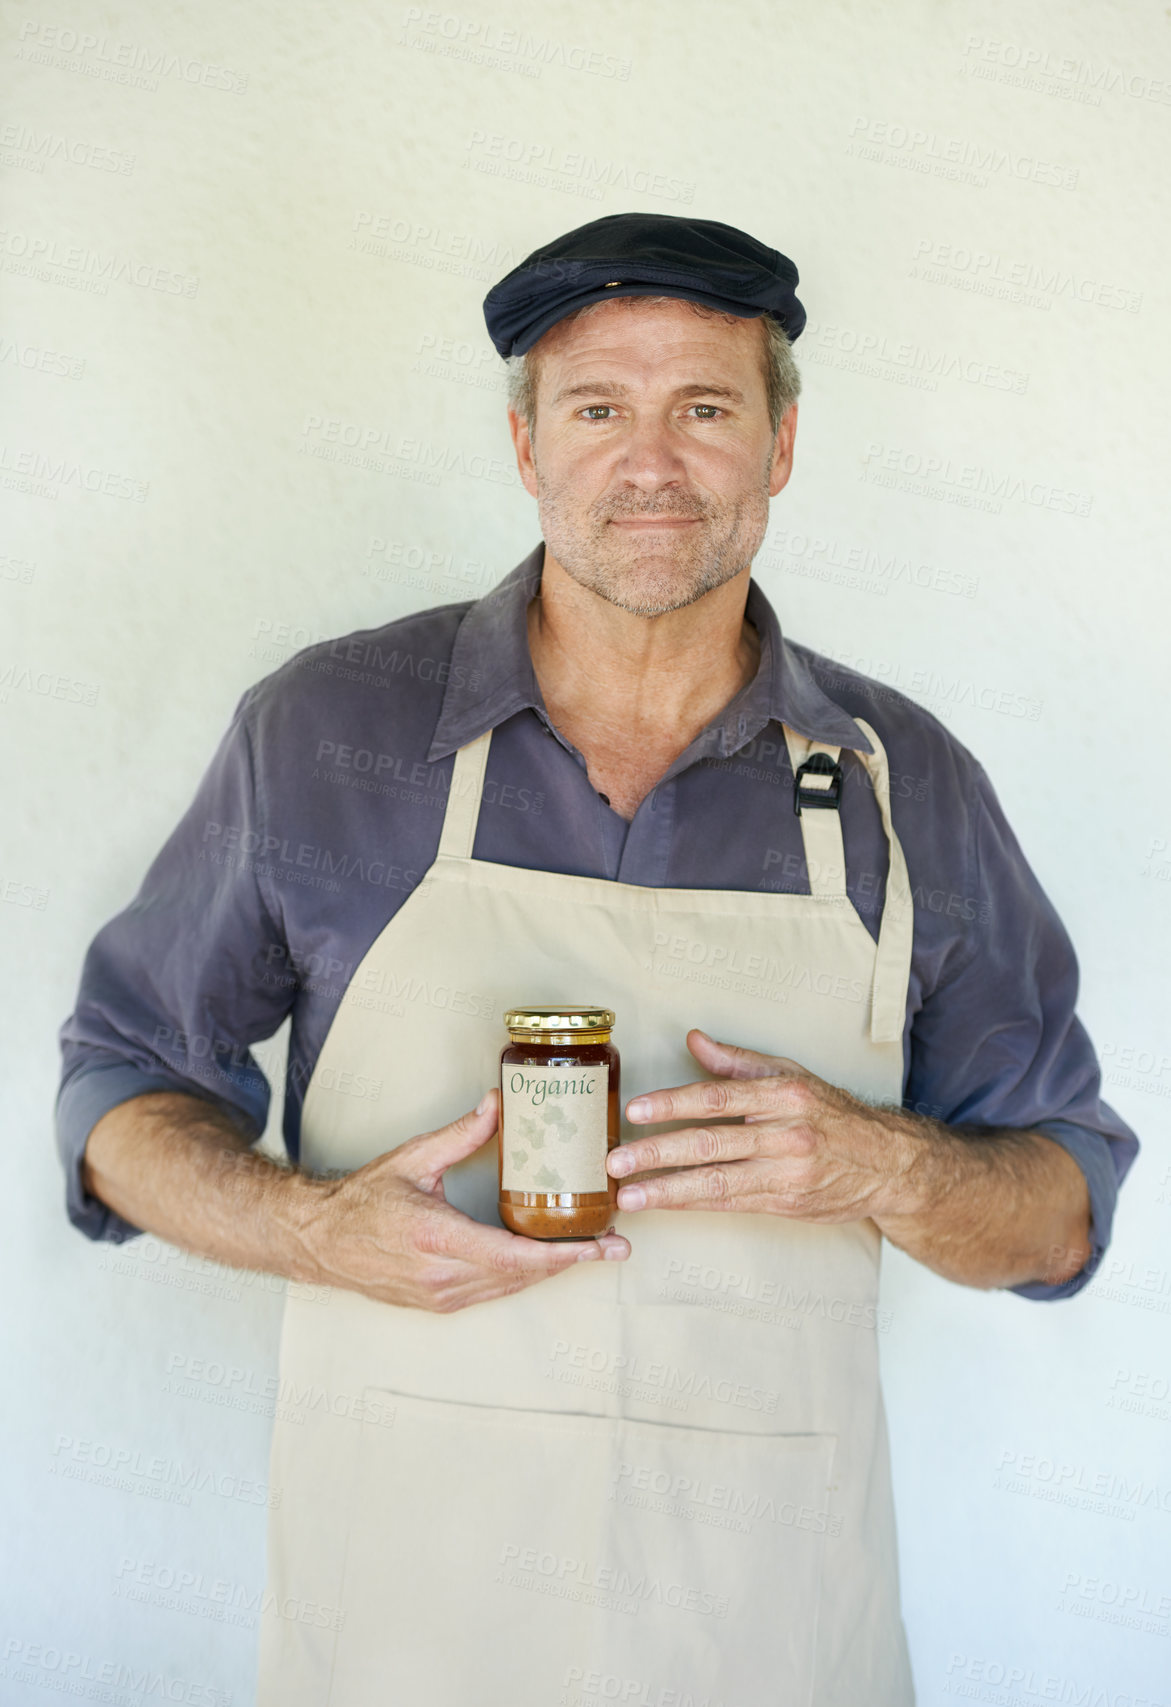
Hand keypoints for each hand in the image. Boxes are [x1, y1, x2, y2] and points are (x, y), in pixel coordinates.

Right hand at [303, 1090, 628, 1310]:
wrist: (319, 1241)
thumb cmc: (362, 1200)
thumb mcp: (414, 1159)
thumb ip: (461, 1134)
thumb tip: (499, 1103)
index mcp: (439, 1238)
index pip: (516, 1255)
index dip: (563, 1255)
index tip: (600, 1247)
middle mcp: (442, 1275)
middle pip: (522, 1276)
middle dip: (572, 1263)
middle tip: (614, 1247)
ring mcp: (439, 1296)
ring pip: (510, 1289)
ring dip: (550, 1273)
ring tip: (590, 1252)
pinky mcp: (436, 1304)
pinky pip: (491, 1293)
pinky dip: (522, 1279)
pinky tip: (544, 1262)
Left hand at [606, 1031, 915, 1222]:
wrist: (888, 1163)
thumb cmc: (833, 1114)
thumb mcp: (791, 1075)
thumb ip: (738, 1061)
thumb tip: (693, 1039)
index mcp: (784, 1095)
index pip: (719, 1097)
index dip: (674, 1103)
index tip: (635, 1109)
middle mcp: (786, 1134)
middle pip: (711, 1143)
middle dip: (657, 1152)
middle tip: (616, 1159)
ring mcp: (787, 1173)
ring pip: (717, 1181)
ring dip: (667, 1189)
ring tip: (629, 1194)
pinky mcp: (787, 1204)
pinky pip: (731, 1203)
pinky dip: (694, 1204)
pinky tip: (664, 1204)